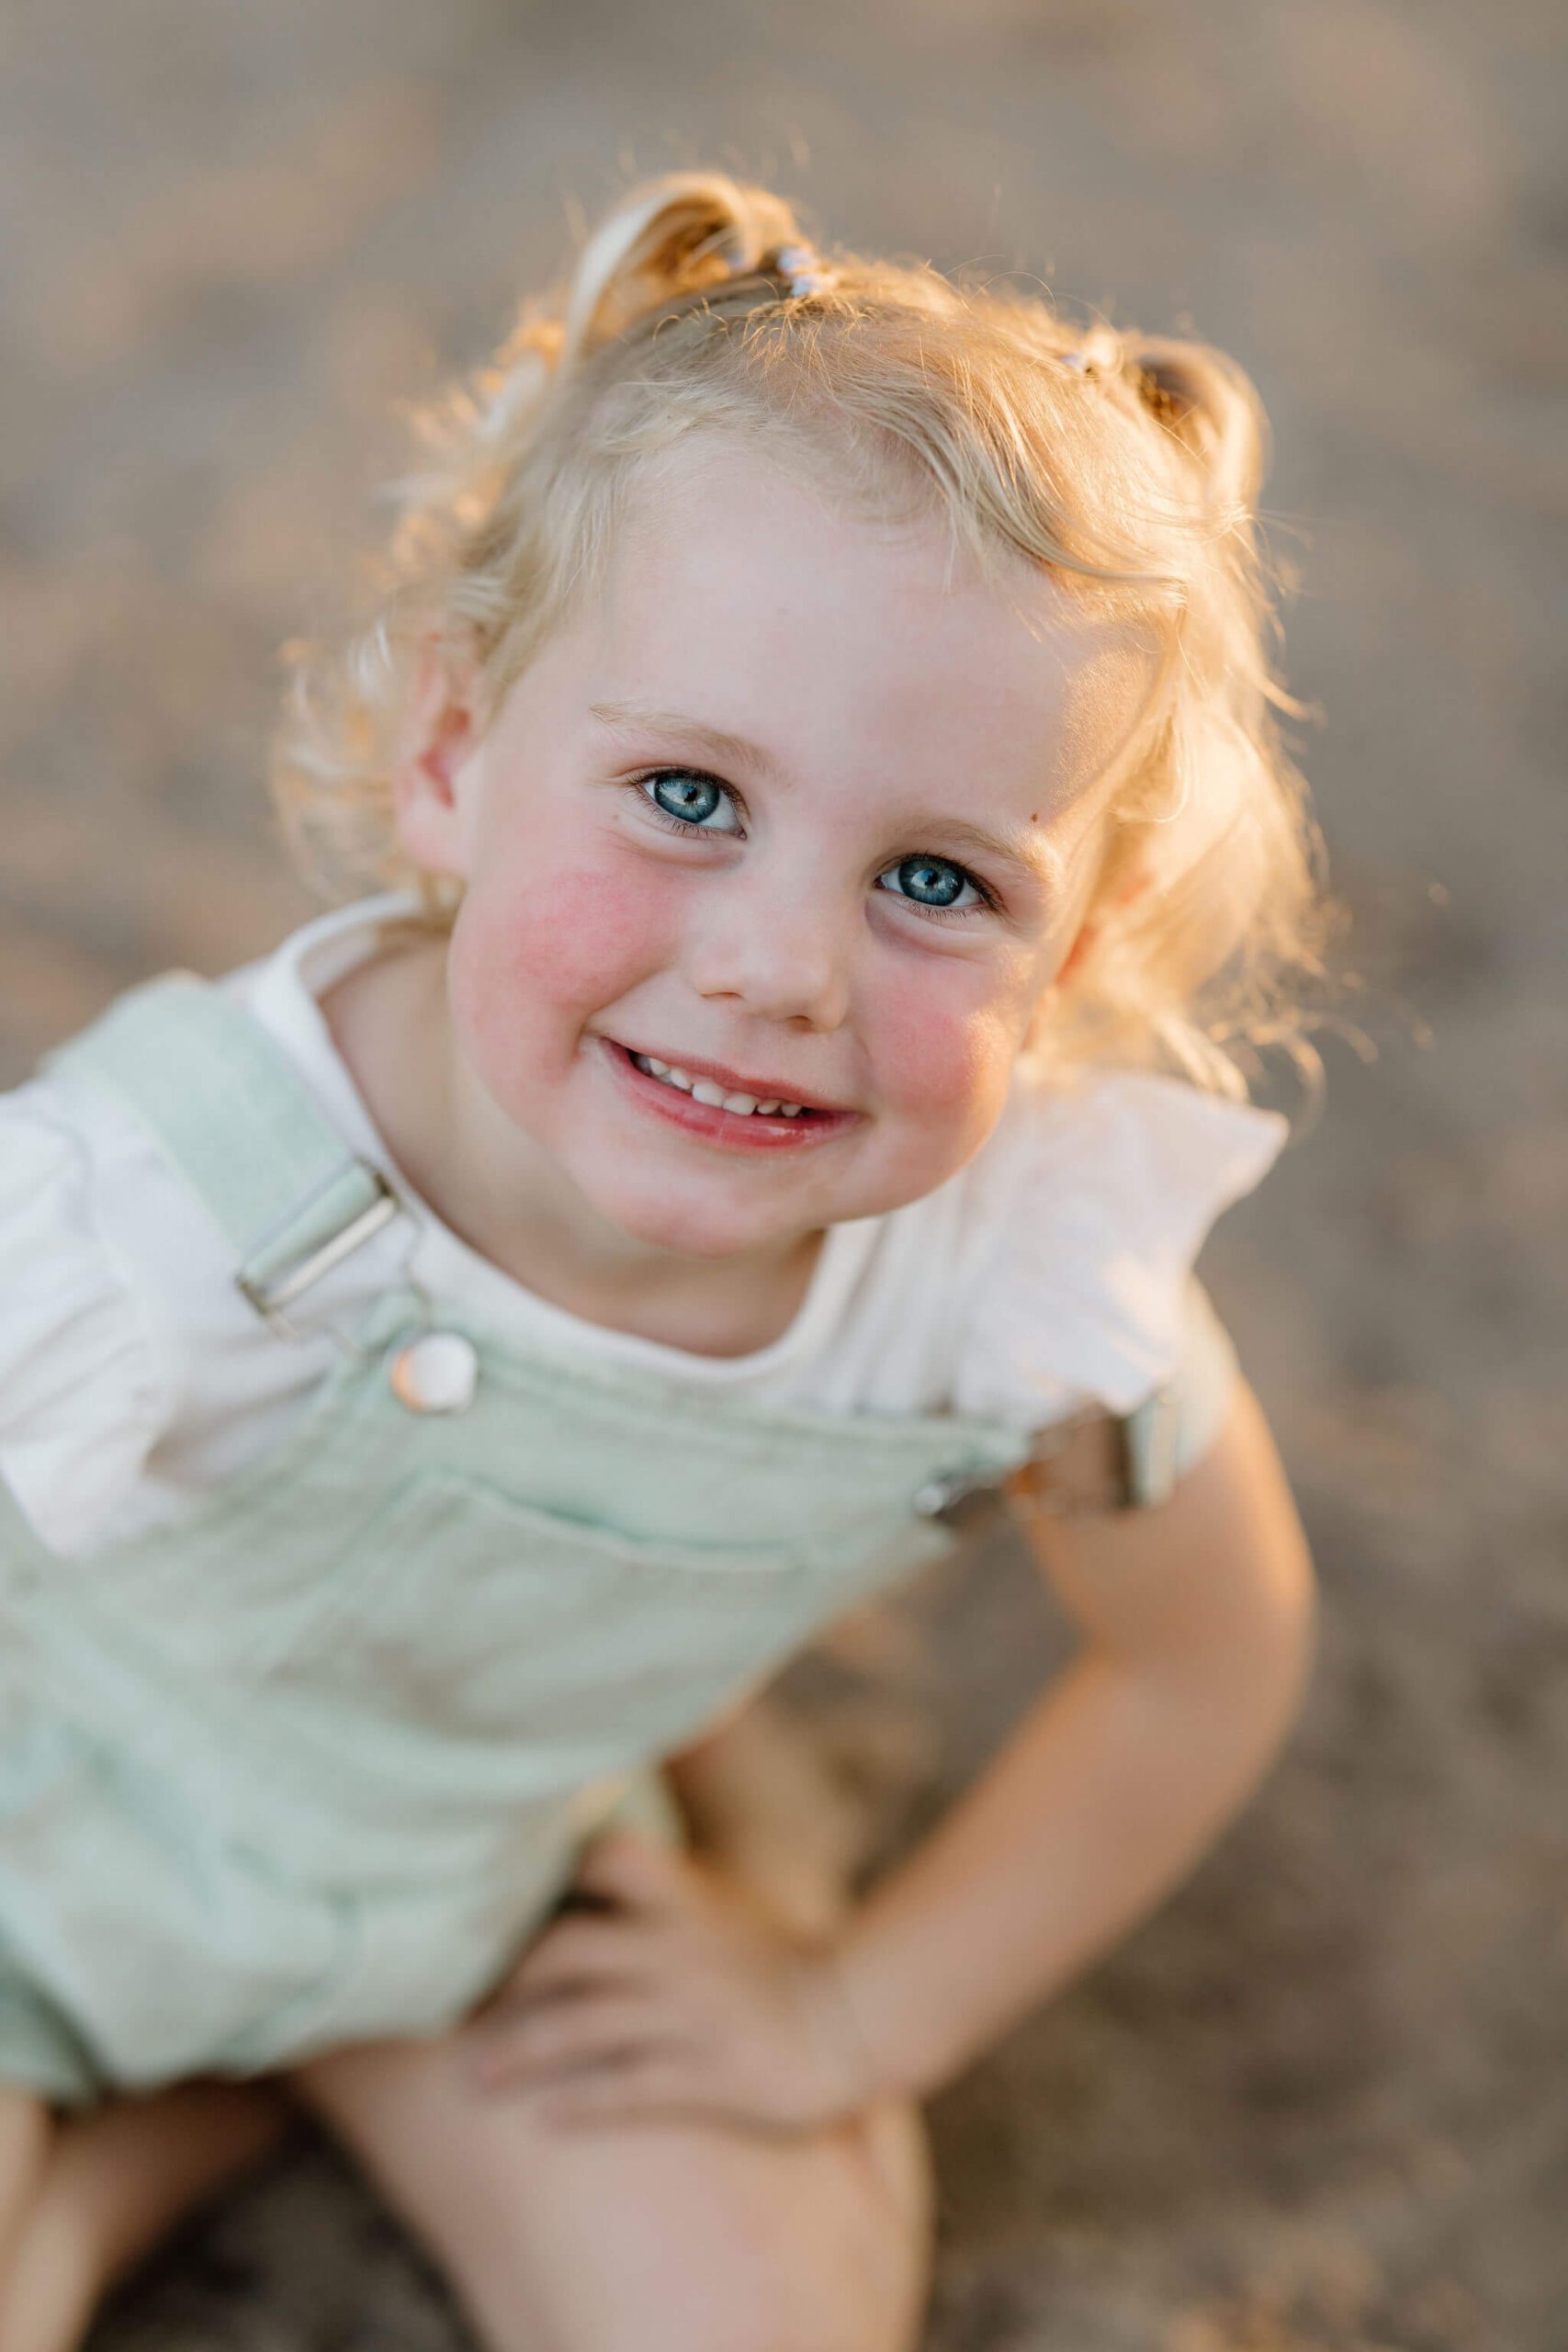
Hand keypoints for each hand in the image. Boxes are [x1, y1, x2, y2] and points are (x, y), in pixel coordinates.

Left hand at [463, 1831, 876, 2135]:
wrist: (860, 2016)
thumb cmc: (781, 1962)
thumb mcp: (724, 1903)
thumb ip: (663, 1889)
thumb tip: (595, 1863)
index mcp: (685, 1899)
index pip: (602, 1861)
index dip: (542, 1877)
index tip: (486, 1903)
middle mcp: (678, 1949)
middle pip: (568, 1952)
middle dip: (506, 1983)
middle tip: (458, 2010)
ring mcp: (691, 2014)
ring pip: (583, 2028)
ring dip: (521, 2053)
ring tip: (475, 2077)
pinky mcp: (710, 2075)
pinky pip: (628, 2089)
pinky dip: (581, 2103)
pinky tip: (544, 2119)